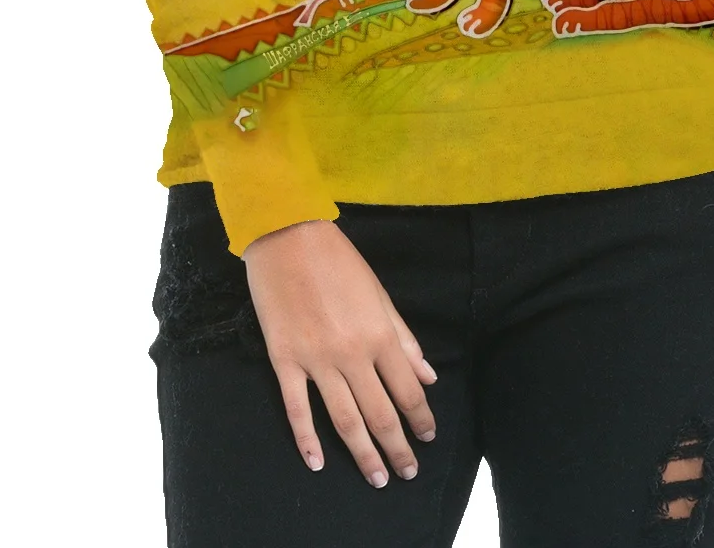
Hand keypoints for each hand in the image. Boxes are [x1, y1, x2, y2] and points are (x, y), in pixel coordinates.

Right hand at [243, 218, 438, 486]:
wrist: (288, 235)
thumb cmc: (339, 260)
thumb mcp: (379, 293)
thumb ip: (403, 337)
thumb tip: (428, 375)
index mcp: (380, 334)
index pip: (408, 390)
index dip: (421, 419)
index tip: (429, 437)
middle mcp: (352, 353)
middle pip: (380, 413)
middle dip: (398, 446)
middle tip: (408, 472)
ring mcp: (316, 359)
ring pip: (344, 419)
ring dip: (363, 453)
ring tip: (378, 477)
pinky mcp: (284, 359)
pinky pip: (296, 407)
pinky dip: (306, 439)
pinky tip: (317, 463)